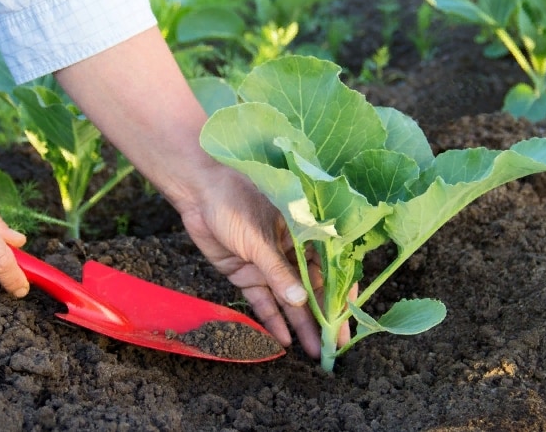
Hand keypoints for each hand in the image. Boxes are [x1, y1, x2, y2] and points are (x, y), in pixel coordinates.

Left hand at [178, 168, 350, 358]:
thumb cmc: (235, 202)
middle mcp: (290, 252)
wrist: (198, 193)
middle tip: (334, 346)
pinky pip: (262, 300)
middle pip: (311, 290)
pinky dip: (271, 319)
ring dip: (300, 324)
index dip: (340, 294)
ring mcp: (267, 265)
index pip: (330, 268)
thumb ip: (279, 271)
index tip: (347, 318)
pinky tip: (283, 339)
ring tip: (313, 351)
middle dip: (323, 318)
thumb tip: (301, 301)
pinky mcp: (246, 274)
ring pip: (288, 300)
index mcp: (303, 234)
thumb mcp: (260, 237)